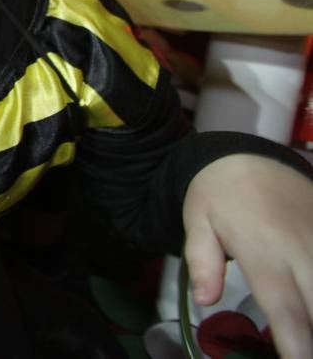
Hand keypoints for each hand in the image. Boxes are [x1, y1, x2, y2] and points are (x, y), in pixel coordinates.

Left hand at [183, 154, 312, 358]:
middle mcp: (302, 252)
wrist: (249, 158)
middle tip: (301, 348)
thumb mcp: (197, 223)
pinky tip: (311, 295)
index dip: (297, 345)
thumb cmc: (217, 196)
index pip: (286, 310)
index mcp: (264, 253)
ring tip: (305, 332)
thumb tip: (205, 299)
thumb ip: (203, 263)